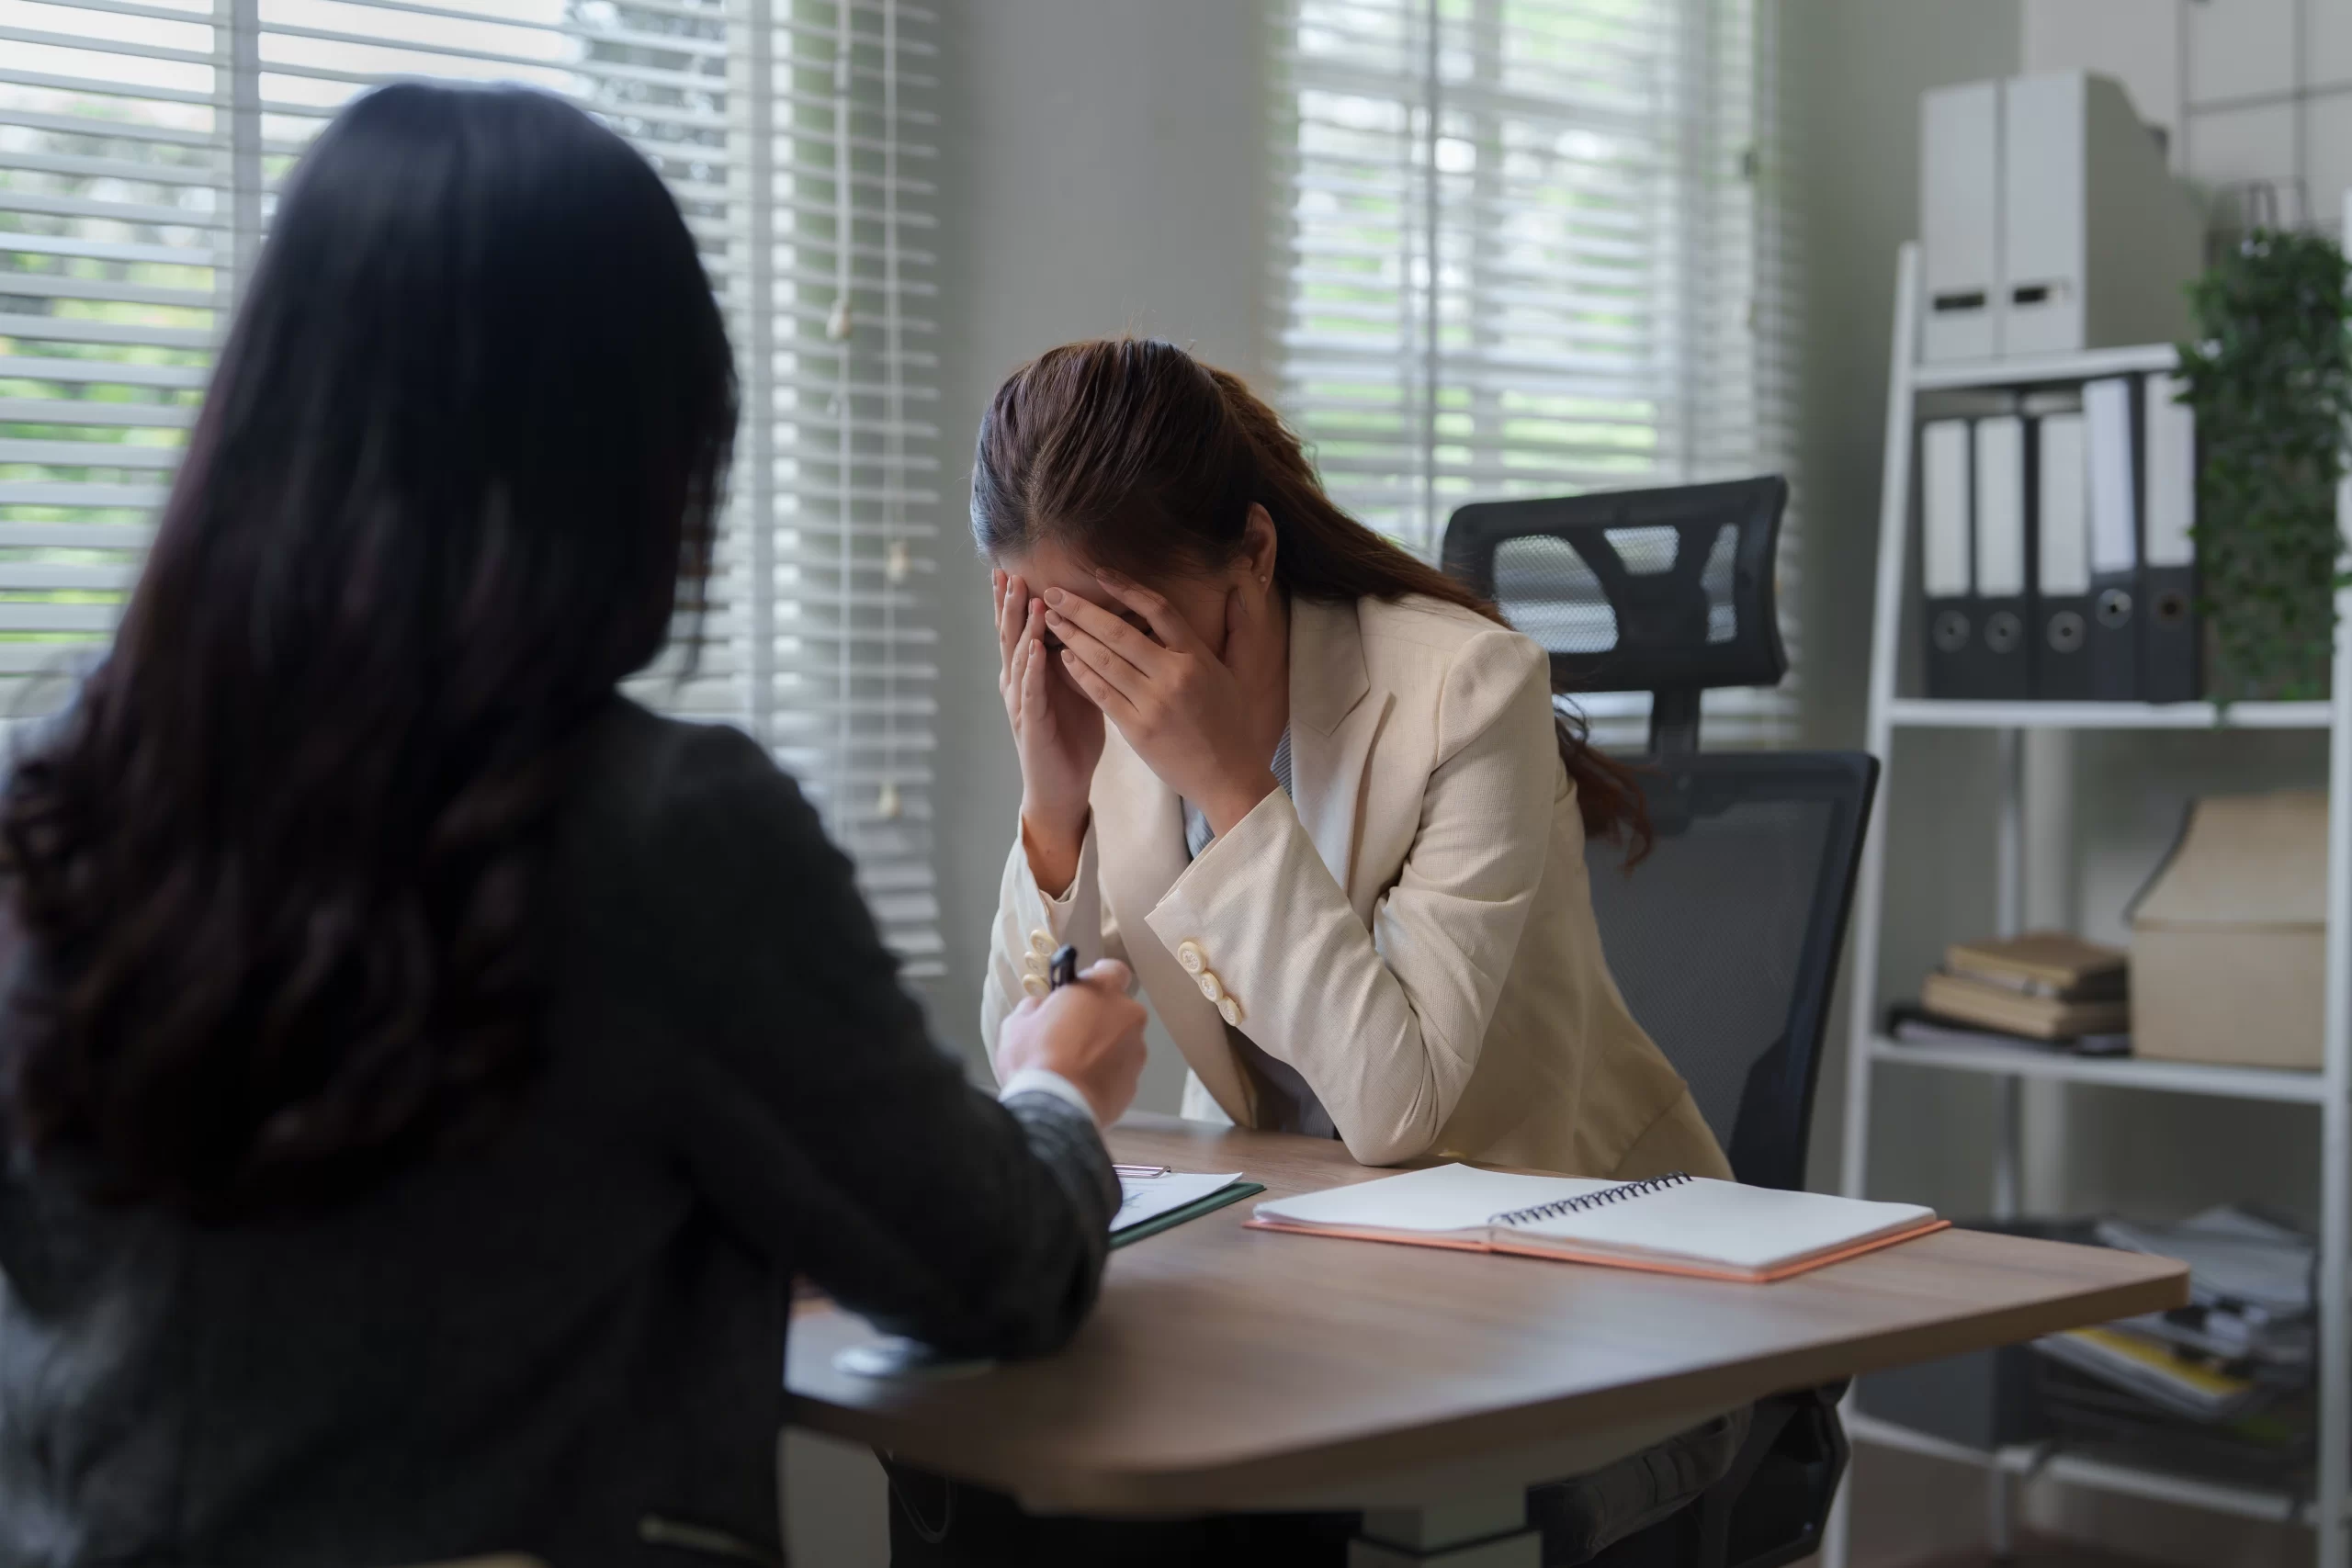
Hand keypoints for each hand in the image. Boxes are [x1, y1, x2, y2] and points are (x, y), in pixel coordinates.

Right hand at [995, 568, 1104, 890]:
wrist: (1062, 787)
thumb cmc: (1071, 737)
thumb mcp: (1078, 687)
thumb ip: (1079, 657)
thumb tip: (1101, 623)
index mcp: (1028, 673)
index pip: (1019, 629)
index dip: (1013, 601)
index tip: (1010, 568)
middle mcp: (1018, 684)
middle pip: (1010, 636)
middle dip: (1010, 605)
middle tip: (1008, 573)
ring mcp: (1022, 704)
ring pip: (1018, 658)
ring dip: (1024, 627)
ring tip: (1030, 599)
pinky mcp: (1032, 725)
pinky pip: (1031, 691)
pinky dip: (1033, 668)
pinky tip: (1036, 649)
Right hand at [995, 959, 1147, 1126]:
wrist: (1055, 1110)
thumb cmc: (1035, 1057)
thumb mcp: (1017, 1024)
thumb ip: (1035, 1008)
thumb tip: (1041, 1008)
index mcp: (1101, 992)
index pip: (1113, 970)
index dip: (1097, 979)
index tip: (1080, 991)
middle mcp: (1127, 1016)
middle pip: (1118, 1009)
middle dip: (1099, 1018)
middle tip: (1070, 1034)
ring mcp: (1135, 1052)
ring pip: (1121, 1042)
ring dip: (1104, 1048)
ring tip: (1074, 1068)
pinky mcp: (1134, 1084)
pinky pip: (1120, 1072)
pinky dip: (1106, 1076)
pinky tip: (1081, 1087)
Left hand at [1045, 570, 1285, 835]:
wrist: (1230, 778)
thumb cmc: (1232, 725)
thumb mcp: (1235, 673)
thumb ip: (1234, 630)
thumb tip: (1237, 590)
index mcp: (1197, 656)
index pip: (1157, 608)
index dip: (1126, 588)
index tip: (1099, 574)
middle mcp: (1174, 675)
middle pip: (1119, 631)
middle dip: (1081, 609)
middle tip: (1054, 593)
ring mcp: (1154, 703)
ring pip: (1103, 661)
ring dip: (1072, 637)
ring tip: (1051, 621)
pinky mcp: (1138, 730)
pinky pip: (1101, 694)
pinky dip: (1080, 673)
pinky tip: (1063, 658)